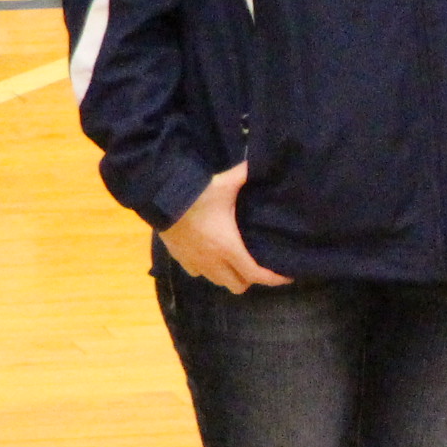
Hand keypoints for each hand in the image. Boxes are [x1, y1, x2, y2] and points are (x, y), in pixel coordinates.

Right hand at [161, 163, 289, 294]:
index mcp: (230, 248)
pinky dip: (208, 270)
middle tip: (259, 266)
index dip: (274, 279)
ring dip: (229, 276)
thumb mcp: (227, 182)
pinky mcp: (180, 259)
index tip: (287, 277)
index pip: (257, 275)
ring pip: (218, 282)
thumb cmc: (198, 194)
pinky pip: (198, 273)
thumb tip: (262, 161)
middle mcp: (214, 262)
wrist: (159, 199)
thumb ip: (248, 173)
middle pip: (238, 286)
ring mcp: (195, 263)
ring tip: (237, 262)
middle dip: (251, 280)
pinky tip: (211, 257)